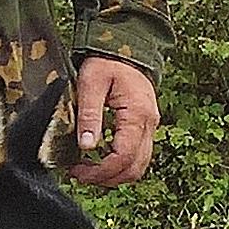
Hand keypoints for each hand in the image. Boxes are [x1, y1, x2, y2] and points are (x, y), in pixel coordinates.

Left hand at [65, 55, 159, 185]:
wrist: (125, 50)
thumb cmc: (107, 62)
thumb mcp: (91, 83)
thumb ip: (89, 115)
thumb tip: (86, 146)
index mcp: (137, 115)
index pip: (124, 157)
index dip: (101, 171)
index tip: (78, 172)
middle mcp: (149, 125)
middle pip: (134, 168)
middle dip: (107, 178)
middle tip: (80, 175)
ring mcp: (149, 128)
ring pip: (138, 166)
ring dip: (114, 175)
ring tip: (88, 171)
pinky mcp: (144, 128)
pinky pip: (137, 156)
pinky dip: (120, 165)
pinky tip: (99, 160)